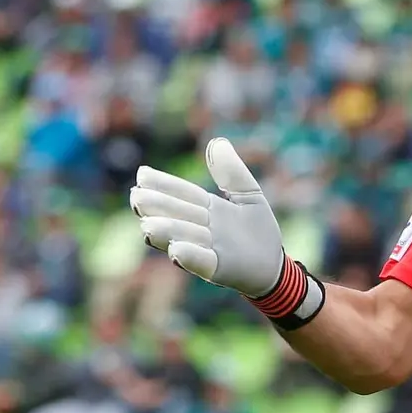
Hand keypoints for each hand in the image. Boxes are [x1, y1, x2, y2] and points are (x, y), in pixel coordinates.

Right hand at [130, 137, 283, 296]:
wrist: (274, 265)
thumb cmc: (257, 230)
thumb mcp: (248, 195)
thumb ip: (232, 172)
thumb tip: (217, 141)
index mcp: (208, 209)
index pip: (183, 194)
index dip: (163, 185)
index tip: (143, 174)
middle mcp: (203, 229)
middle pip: (178, 215)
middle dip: (158, 207)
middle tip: (136, 198)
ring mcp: (209, 250)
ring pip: (184, 238)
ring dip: (167, 232)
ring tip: (148, 227)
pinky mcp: (219, 270)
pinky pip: (203, 263)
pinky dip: (190, 257)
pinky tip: (176, 251)